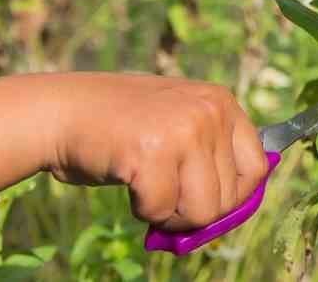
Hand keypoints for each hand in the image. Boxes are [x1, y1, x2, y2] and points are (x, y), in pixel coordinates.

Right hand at [45, 73, 267, 230]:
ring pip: (202, 212)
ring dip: (170, 214)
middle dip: (193, 210)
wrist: (61, 112)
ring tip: (147, 185)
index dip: (235, 199)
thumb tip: (235, 211)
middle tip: (163, 193)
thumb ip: (209, 158)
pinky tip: (127, 179)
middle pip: (227, 199)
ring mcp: (184, 130)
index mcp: (221, 102)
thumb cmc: (120, 129)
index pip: (256, 168)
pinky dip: (142, 209)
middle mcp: (209, 112)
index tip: (208, 206)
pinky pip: (161, 211)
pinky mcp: (152, 153)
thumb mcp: (178, 125)